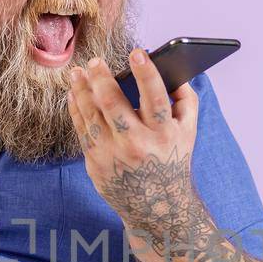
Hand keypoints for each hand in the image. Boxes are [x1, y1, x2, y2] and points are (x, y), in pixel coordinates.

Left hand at [65, 50, 200, 236]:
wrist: (157, 209)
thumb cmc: (172, 162)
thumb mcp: (189, 134)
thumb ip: (186, 101)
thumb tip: (174, 70)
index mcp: (164, 134)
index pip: (156, 99)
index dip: (146, 73)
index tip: (136, 53)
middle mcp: (138, 145)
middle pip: (115, 106)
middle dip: (102, 79)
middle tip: (94, 61)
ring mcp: (114, 155)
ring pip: (92, 115)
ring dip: (82, 90)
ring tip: (76, 72)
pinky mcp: (96, 164)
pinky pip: (82, 131)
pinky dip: (76, 109)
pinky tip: (73, 94)